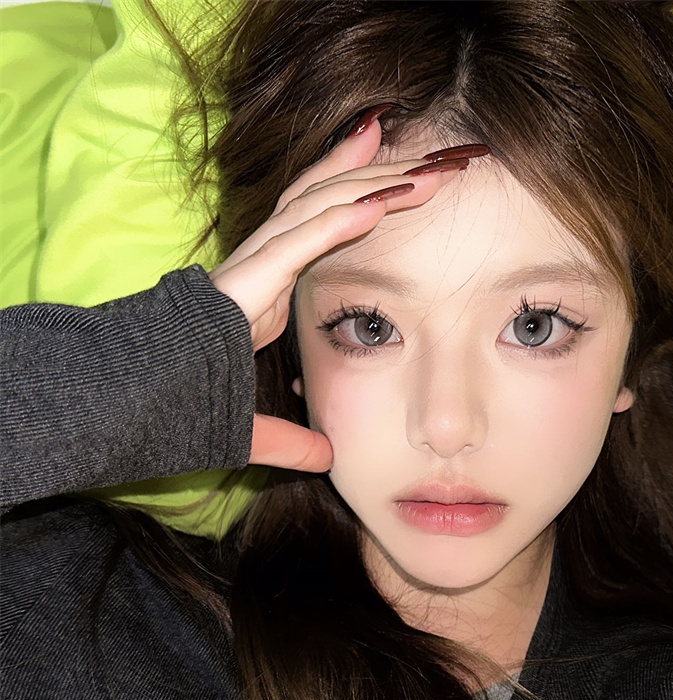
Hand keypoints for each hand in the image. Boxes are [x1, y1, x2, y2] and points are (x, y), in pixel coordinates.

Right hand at [209, 117, 473, 472]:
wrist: (132, 410)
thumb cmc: (180, 411)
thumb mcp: (253, 430)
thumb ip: (291, 442)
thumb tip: (326, 460)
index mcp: (264, 293)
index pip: (319, 232)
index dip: (360, 204)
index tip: (404, 186)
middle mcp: (259, 269)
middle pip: (323, 204)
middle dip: (374, 175)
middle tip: (429, 155)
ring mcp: (249, 270)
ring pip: (314, 210)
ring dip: (369, 186)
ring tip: (422, 167)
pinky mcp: (242, 283)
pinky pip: (295, 243)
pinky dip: (337, 221)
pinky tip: (378, 202)